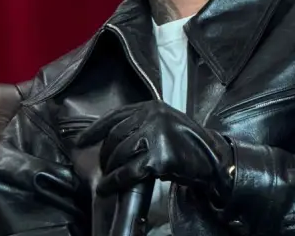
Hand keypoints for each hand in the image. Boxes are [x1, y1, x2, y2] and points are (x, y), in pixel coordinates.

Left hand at [75, 100, 233, 202]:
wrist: (214, 160)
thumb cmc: (187, 145)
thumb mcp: (164, 124)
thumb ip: (141, 125)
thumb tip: (111, 140)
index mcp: (151, 106)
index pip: (115, 116)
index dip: (95, 130)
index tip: (81, 141)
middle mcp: (152, 116)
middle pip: (115, 137)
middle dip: (105, 155)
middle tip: (103, 168)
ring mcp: (156, 135)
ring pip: (119, 154)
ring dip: (109, 170)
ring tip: (106, 179)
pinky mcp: (159, 157)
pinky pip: (128, 171)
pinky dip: (115, 181)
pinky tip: (108, 187)